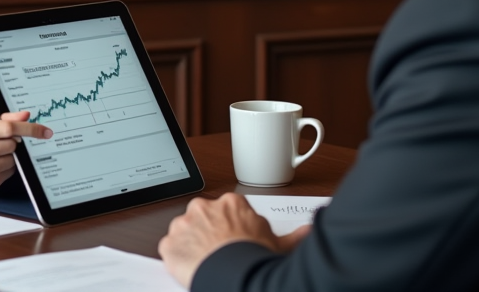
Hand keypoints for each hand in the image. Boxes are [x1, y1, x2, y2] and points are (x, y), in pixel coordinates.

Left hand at [158, 193, 308, 287]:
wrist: (234, 275)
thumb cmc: (255, 258)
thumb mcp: (279, 245)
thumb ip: (293, 235)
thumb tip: (310, 231)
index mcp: (231, 203)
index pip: (228, 212)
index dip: (232, 230)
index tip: (235, 242)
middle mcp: (204, 207)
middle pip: (204, 219)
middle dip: (210, 235)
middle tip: (221, 255)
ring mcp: (184, 224)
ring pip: (185, 233)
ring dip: (192, 245)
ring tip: (207, 264)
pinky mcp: (169, 244)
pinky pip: (170, 249)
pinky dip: (178, 259)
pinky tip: (192, 269)